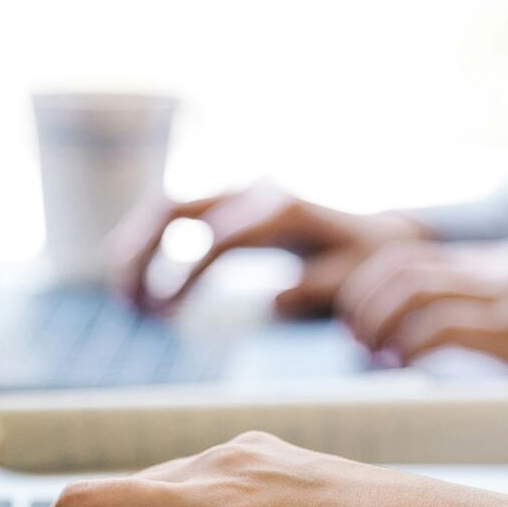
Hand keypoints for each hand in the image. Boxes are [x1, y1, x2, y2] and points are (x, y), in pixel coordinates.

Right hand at [106, 183, 426, 315]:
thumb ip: (317, 289)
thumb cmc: (367, 266)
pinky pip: (179, 211)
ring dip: (137, 244)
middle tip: (128, 301)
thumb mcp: (352, 279)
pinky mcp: (232, 202)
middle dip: (141, 251)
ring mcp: (240, 191)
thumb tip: (274, 300)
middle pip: (175, 207)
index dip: (183, 276)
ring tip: (126, 294)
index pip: (216, 239)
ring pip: (168, 204)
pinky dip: (150, 239)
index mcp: (280, 212)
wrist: (382, 235)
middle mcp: (254, 191)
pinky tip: (137, 277)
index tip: (163, 314)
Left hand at [335, 238, 507, 369]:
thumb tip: (440, 328)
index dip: (370, 280)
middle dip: (365, 299)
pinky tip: (403, 361)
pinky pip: (447, 325)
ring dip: (381, 320)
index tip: (354, 313)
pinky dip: (413, 341)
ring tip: (374, 351)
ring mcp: (502, 293)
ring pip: (415, 291)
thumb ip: (492, 298)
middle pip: (401, 268)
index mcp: (490, 262)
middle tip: (356, 335)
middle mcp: (489, 269)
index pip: (409, 254)